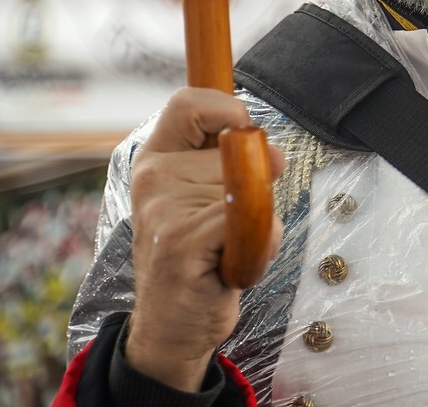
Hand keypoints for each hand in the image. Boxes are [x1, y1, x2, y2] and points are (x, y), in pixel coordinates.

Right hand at [124, 88, 285, 391]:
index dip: (227, 110)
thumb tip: (273, 153)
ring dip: (258, 222)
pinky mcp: (182, 242)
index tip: (242, 137)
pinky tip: (230, 267)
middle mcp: (153, 177)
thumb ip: (234, 163)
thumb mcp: (205, 197)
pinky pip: (250, 221)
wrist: (170, 326)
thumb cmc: (196, 257)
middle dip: (252, 185)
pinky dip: (259, 245)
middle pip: (236, 148)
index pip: (188, 102)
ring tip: (225, 248)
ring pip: (251, 187)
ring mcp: (164, 209)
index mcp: (156, 158)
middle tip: (226, 224)